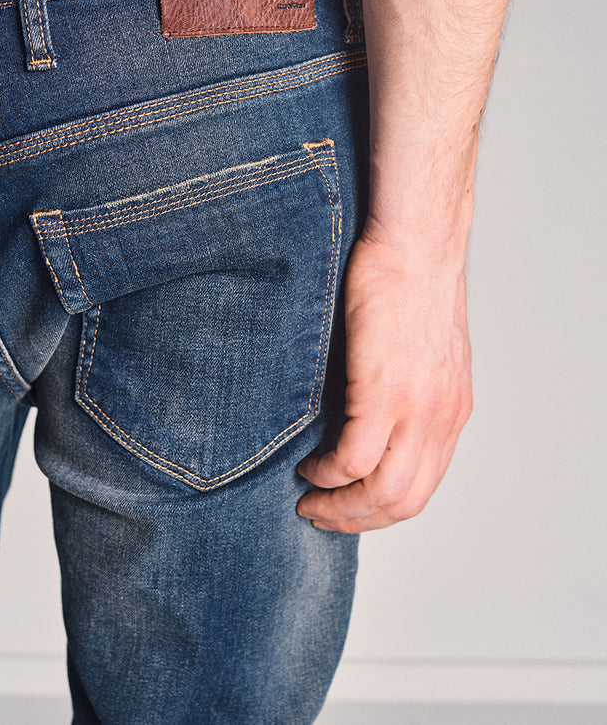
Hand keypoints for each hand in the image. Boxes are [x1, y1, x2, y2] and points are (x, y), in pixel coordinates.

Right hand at [296, 227, 472, 532]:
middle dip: (359, 518)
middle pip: (405, 500)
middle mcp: (442, 417)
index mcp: (451, 409)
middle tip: (322, 515)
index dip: (382, 506)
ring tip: (310, 499)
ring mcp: (417, 408)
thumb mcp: (421, 346)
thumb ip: (407, 387)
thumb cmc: (409, 280)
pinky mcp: (385, 391)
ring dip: (341, 506)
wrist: (416, 243)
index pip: (423, 483)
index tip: (349, 505)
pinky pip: (354, 458)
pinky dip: (329, 473)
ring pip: (381, 491)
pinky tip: (310, 465)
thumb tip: (372, 413)